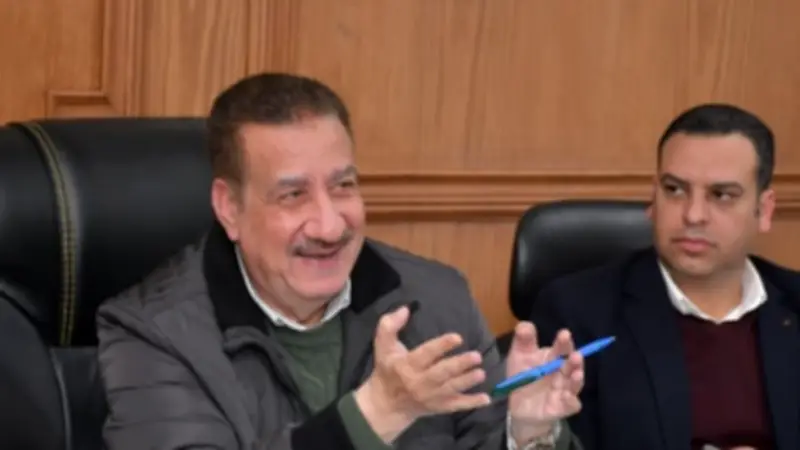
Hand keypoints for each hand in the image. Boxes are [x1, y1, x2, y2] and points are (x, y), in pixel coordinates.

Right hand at [354, 306, 490, 442]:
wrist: (386, 404)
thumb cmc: (388, 369)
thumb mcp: (383, 346)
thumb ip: (389, 325)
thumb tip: (405, 309)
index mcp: (406, 365)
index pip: (425, 354)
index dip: (441, 346)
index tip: (457, 337)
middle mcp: (419, 382)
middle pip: (441, 373)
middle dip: (459, 365)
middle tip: (476, 356)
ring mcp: (431, 397)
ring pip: (451, 389)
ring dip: (467, 381)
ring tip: (481, 373)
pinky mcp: (439, 407)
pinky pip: (456, 406)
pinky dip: (471, 403)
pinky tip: (486, 399)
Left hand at [506, 322, 583, 443]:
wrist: (519, 407)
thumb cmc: (523, 378)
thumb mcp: (519, 357)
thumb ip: (523, 341)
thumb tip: (524, 324)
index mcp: (553, 358)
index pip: (562, 348)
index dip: (564, 342)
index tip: (564, 334)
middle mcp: (563, 373)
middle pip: (572, 365)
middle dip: (575, 360)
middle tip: (576, 355)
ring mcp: (564, 390)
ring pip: (575, 383)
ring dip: (577, 379)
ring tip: (576, 373)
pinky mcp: (562, 407)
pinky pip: (571, 404)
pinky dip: (571, 401)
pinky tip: (568, 396)